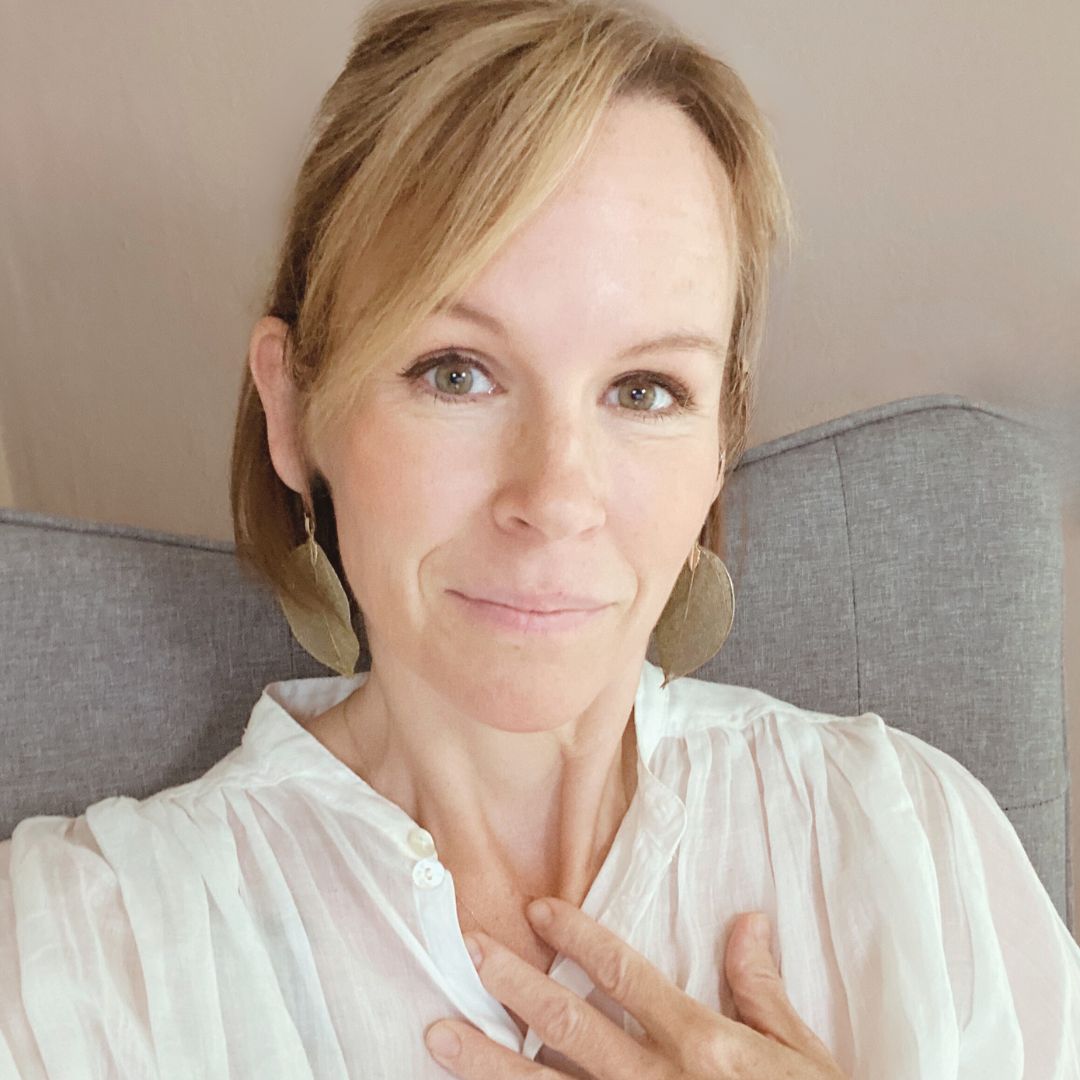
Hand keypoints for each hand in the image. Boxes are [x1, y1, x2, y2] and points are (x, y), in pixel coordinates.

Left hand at [423, 899, 845, 1078]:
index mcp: (700, 1043)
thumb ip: (761, 989)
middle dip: (516, 985)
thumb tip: (746, 921)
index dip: (578, 938)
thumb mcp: (799, 1053)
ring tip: (438, 1037)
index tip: (538, 907)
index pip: (625, 975)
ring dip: (490, 1063)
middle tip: (469, 950)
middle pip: (571, 1026)